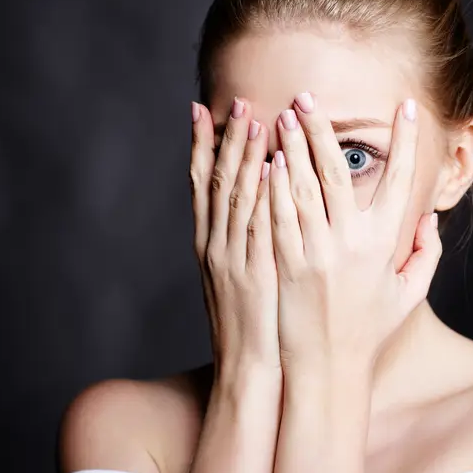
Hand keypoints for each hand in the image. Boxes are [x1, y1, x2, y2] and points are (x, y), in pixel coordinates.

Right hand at [191, 98, 279, 375]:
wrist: (247, 371)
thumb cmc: (252, 328)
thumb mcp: (237, 282)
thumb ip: (241, 244)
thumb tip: (254, 213)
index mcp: (208, 245)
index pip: (201, 185)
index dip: (200, 146)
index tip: (201, 110)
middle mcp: (214, 246)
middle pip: (217, 182)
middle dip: (226, 139)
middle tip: (237, 101)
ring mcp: (231, 258)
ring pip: (236, 197)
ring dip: (245, 156)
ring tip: (256, 118)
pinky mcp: (254, 272)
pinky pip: (257, 224)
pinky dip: (262, 193)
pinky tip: (272, 166)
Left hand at [268, 93, 442, 372]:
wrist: (328, 369)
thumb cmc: (370, 331)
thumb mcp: (408, 294)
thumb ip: (425, 255)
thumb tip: (429, 220)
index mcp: (386, 244)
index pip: (400, 180)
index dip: (406, 141)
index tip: (406, 106)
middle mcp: (352, 242)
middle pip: (338, 172)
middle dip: (324, 129)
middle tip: (310, 97)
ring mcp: (317, 251)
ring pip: (303, 186)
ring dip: (294, 147)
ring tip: (283, 114)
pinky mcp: (286, 262)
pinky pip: (277, 215)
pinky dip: (273, 184)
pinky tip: (268, 159)